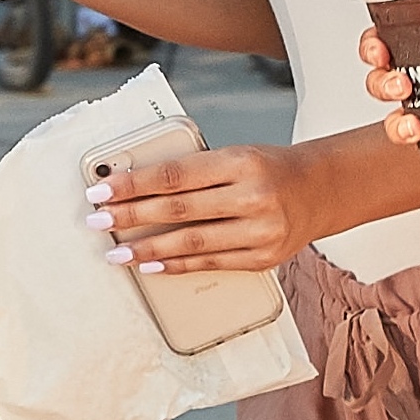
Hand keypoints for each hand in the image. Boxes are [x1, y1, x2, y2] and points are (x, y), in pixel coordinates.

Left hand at [85, 143, 331, 274]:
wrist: (321, 190)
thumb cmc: (267, 167)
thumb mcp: (233, 155)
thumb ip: (192, 170)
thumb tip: (135, 186)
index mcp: (240, 162)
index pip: (174, 175)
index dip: (133, 183)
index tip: (102, 190)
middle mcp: (253, 196)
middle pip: (178, 209)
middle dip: (131, 216)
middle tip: (98, 221)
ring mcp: (261, 230)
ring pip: (192, 242)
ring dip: (147, 247)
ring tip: (117, 251)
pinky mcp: (264, 258)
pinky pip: (211, 263)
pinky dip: (176, 264)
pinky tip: (150, 264)